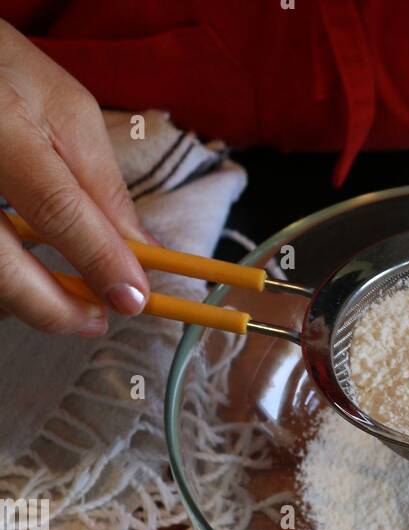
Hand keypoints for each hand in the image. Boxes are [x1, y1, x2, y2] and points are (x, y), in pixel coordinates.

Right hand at [0, 20, 149, 334]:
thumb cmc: (11, 79)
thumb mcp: (68, 115)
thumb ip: (103, 188)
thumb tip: (144, 256)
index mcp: (1, 128)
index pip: (55, 207)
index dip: (99, 260)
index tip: (134, 299)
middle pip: (1, 265)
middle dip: (54, 307)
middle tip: (96, 321)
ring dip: (27, 303)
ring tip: (64, 303)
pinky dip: (6, 289)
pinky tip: (28, 283)